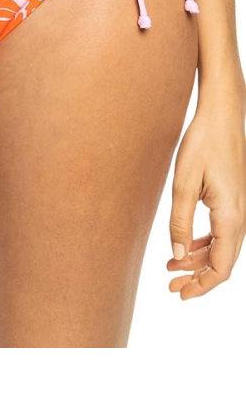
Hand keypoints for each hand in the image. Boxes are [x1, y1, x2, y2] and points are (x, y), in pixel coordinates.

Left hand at [167, 93, 245, 298]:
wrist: (221, 115)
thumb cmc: (202, 143)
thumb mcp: (183, 183)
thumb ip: (180, 221)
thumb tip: (177, 254)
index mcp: (231, 217)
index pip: (222, 268)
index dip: (202, 286)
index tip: (179, 294)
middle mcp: (241, 216)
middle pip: (223, 262)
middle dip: (198, 278)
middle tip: (171, 286)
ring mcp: (240, 208)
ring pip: (222, 248)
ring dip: (199, 261)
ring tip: (171, 266)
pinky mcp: (233, 200)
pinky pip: (222, 232)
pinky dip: (204, 244)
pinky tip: (186, 246)